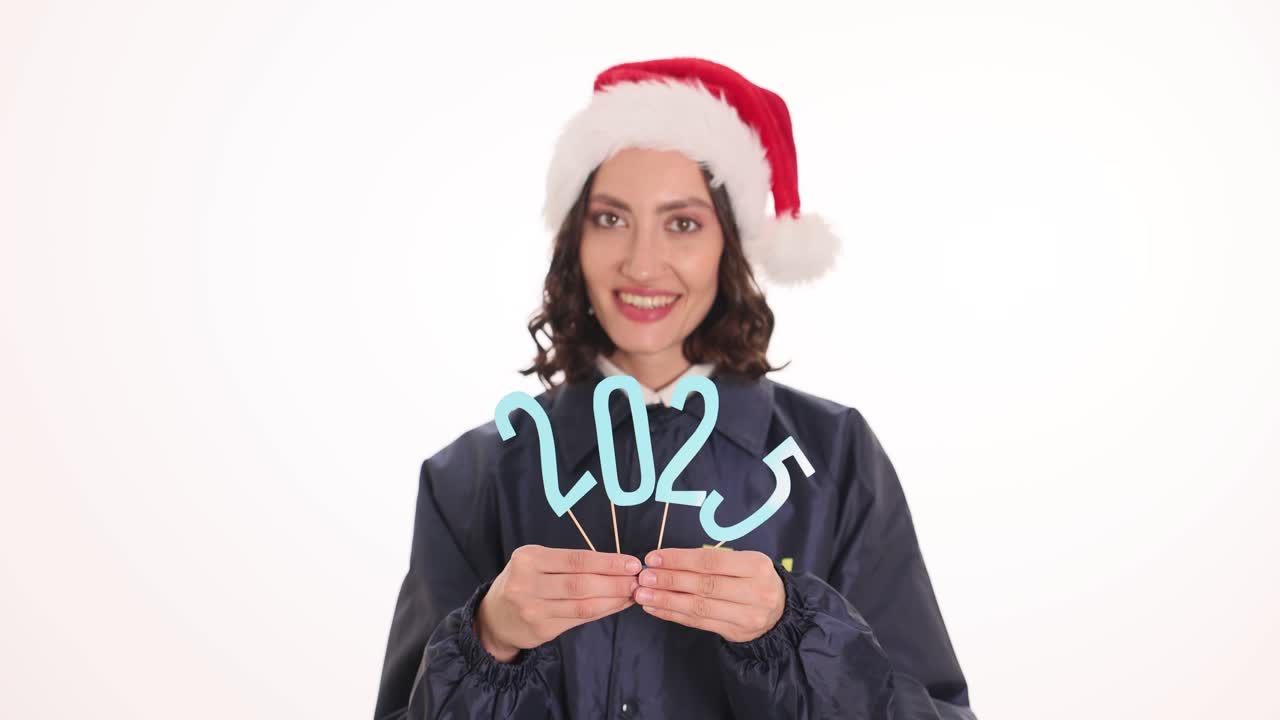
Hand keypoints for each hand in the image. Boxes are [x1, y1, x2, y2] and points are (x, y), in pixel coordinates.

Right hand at [474, 545, 640, 661]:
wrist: (495, 617)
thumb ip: (570, 563)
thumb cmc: (524, 582)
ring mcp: (533, 609)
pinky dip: (603, 611)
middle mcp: (527, 584)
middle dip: (616, 582)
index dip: (607, 562)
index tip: (632, 563)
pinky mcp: (541, 630)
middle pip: (581, 583)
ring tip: (633, 593)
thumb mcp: (536, 563)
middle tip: (639, 580)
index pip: (576, 560)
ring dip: (614, 599)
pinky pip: (579, 619)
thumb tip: (617, 564)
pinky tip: (617, 605)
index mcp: (529, 559)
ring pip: (583, 604)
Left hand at [634, 548, 783, 642]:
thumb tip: (664, 561)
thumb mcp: (742, 562)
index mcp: (756, 565)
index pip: (711, 562)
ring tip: (643, 594)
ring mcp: (747, 615)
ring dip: (666, 600)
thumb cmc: (752, 579)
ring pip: (699, 607)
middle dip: (670, 580)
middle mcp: (755, 591)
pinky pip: (698, 623)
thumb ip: (710, 562)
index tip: (654, 558)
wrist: (778, 611)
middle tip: (644, 577)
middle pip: (705, 585)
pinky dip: (673, 614)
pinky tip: (655, 608)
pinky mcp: (735, 633)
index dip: (680, 560)